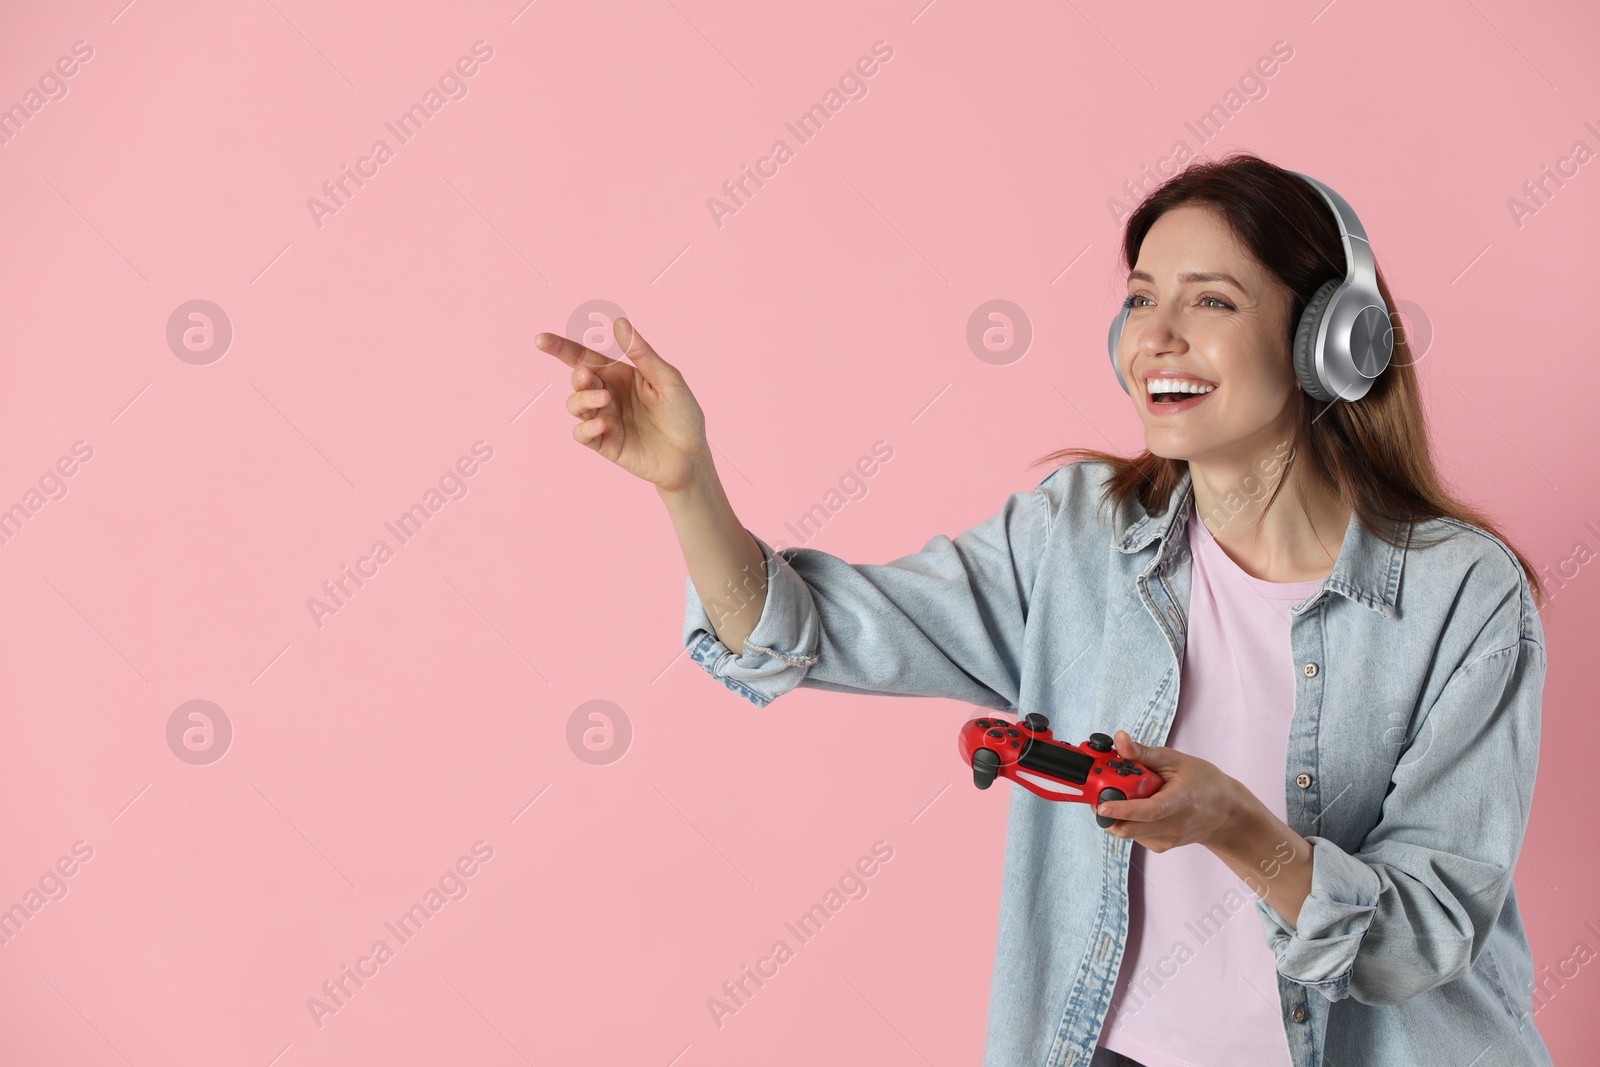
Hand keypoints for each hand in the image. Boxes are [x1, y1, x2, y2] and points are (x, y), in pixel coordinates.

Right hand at [536, 317, 710, 492]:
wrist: (691, 455)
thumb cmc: (683, 414)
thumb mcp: (666, 379)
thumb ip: (641, 353)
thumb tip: (618, 322)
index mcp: (619, 375)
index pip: (584, 357)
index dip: (560, 348)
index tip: (541, 340)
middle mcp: (607, 394)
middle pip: (577, 379)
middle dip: (577, 376)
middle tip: (587, 376)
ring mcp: (604, 419)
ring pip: (574, 405)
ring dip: (583, 399)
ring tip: (604, 400)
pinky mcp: (605, 444)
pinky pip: (582, 434)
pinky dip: (586, 427)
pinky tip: (603, 424)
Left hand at [1095, 730, 1248, 852]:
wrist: (1227, 814)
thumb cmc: (1205, 784)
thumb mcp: (1177, 761)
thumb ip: (1144, 753)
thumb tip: (1119, 740)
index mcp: (1181, 802)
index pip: (1149, 811)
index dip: (1122, 808)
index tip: (1101, 804)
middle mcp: (1174, 826)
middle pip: (1130, 827)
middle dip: (1107, 811)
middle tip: (1099, 791)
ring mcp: (1167, 839)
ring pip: (1128, 832)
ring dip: (1116, 814)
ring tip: (1123, 794)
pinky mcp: (1162, 846)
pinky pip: (1135, 835)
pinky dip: (1128, 820)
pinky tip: (1138, 806)